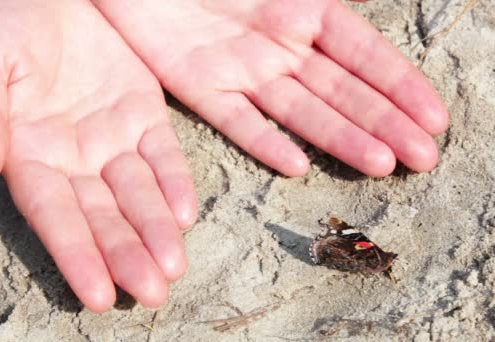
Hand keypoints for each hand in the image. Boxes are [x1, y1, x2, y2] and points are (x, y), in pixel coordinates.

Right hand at [0, 0, 196, 310]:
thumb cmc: (2, 29)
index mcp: (29, 157)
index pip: (53, 216)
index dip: (74, 254)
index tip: (95, 294)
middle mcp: (74, 160)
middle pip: (102, 217)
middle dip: (126, 255)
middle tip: (151, 293)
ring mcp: (113, 140)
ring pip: (139, 195)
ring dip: (156, 231)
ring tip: (174, 266)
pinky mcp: (146, 116)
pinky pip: (164, 156)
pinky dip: (175, 183)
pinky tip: (186, 213)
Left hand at [93, 0, 448, 176]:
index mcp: (304, 9)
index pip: (364, 53)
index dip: (400, 86)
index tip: (435, 119)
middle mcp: (280, 46)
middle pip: (342, 90)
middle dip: (385, 121)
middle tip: (422, 158)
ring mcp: (243, 71)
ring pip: (301, 111)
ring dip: (340, 137)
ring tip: (380, 165)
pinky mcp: (201, 89)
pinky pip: (237, 120)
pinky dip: (265, 141)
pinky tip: (296, 165)